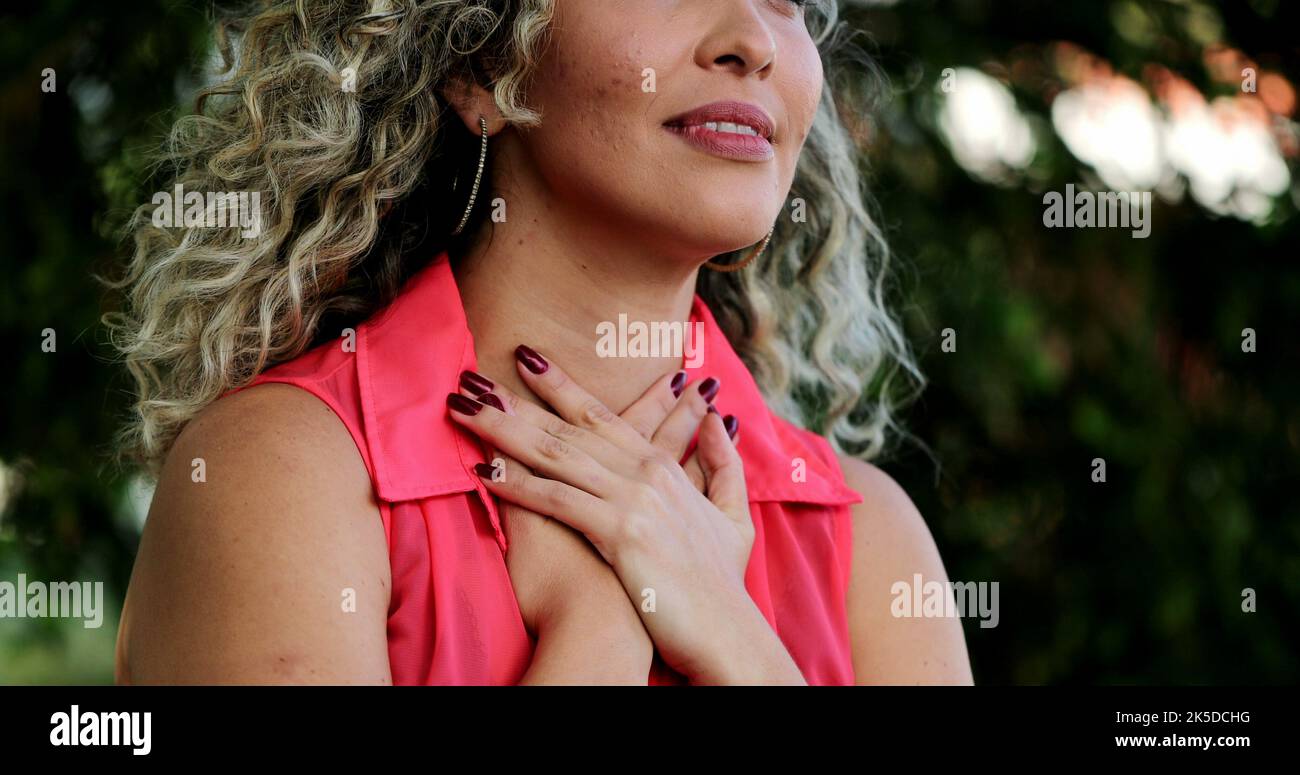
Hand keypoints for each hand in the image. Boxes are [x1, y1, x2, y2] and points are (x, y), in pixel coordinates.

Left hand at [447, 346, 803, 683]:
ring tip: (463, 411)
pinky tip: (484, 471)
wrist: (726, 632)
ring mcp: (633, 501)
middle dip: (515, 400)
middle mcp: (645, 474)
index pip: (600, 414)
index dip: (560, 385)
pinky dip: (518, 484)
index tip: (526, 359)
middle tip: (471, 379)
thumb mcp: (733, 513)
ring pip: (556, 454)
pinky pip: (558, 500)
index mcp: (662, 467)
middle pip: (567, 427)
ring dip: (504, 430)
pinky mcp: (621, 534)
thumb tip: (719, 419)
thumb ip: (722, 463)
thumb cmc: (722, 583)